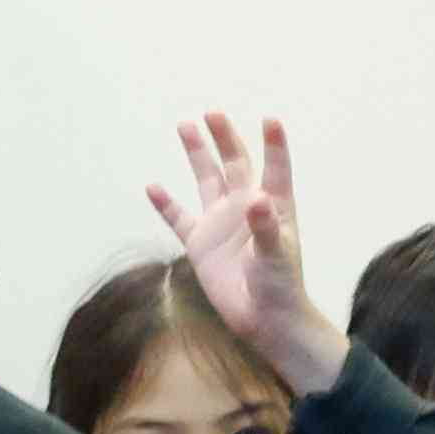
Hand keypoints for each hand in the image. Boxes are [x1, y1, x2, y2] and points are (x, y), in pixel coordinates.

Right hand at [148, 113, 345, 397]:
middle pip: (234, 164)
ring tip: (185, 126)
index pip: (275, 168)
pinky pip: (179, 218)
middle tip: (212, 113)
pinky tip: (153, 186)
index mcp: (274, 206)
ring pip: (206, 179)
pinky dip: (165, 204)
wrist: (264, 319)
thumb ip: (266, 227)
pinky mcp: (200, 244)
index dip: (273, 144)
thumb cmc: (281, 286)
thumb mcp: (276, 256)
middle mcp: (246, 207)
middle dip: (224, 138)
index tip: (271, 119)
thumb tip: (258, 200)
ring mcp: (221, 223)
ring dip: (197, 154)